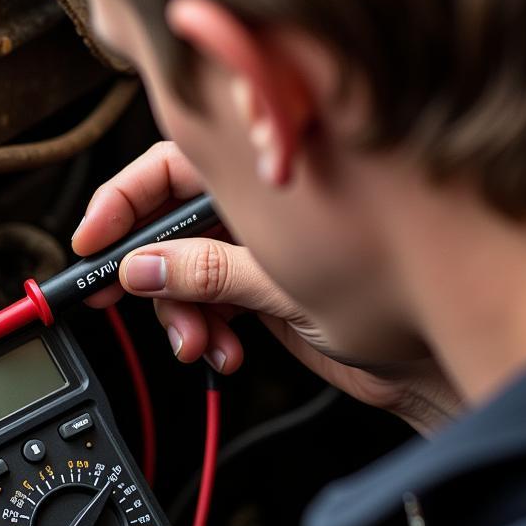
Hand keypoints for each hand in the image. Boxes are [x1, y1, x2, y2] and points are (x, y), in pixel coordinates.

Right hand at [73, 142, 459, 434]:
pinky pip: (208, 300)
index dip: (123, 201)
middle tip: (121, 300)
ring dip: (177, 309)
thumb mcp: (287, 284)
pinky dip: (203, 327)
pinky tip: (221, 349)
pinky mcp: (263, 289)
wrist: (434, 358)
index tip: (91, 242)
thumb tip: (142, 268)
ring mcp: (261, 247)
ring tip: (198, 342)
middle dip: (145, 268)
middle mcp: (259, 205)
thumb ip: (208, 273)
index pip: (171, 167)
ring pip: (183, 268)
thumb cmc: (401, 295)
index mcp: (266, 175)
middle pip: (169, 222)